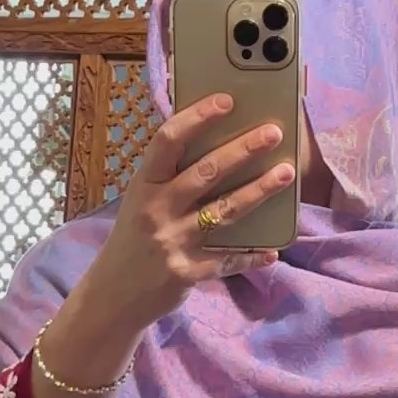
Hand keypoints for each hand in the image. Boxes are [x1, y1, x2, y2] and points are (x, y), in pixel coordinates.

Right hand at [77, 94, 293, 337]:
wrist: (112, 296)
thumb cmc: (132, 241)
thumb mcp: (140, 203)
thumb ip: (169, 179)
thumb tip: (217, 147)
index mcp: (144, 185)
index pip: (168, 141)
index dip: (198, 117)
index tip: (227, 100)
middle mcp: (156, 210)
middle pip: (206, 172)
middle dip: (243, 150)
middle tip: (274, 132)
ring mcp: (172, 242)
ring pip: (224, 211)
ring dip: (259, 191)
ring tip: (286, 173)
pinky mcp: (187, 273)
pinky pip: (227, 261)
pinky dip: (251, 256)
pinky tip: (273, 251)